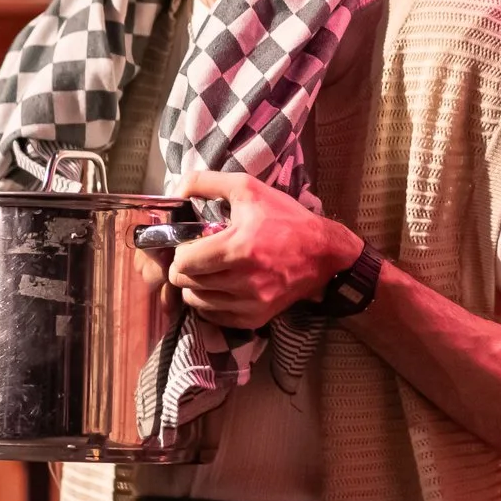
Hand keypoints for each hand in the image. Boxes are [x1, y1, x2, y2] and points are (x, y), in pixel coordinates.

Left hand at [168, 168, 358, 330]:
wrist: (324, 252)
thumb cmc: (286, 218)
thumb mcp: (248, 189)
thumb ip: (206, 182)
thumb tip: (175, 190)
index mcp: (238, 247)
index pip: (184, 262)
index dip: (181, 252)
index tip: (190, 245)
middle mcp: (243, 280)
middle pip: (187, 283)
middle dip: (185, 269)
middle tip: (196, 258)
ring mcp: (250, 302)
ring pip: (197, 302)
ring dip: (196, 287)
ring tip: (208, 273)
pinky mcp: (256, 317)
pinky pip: (215, 317)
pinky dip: (210, 304)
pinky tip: (220, 288)